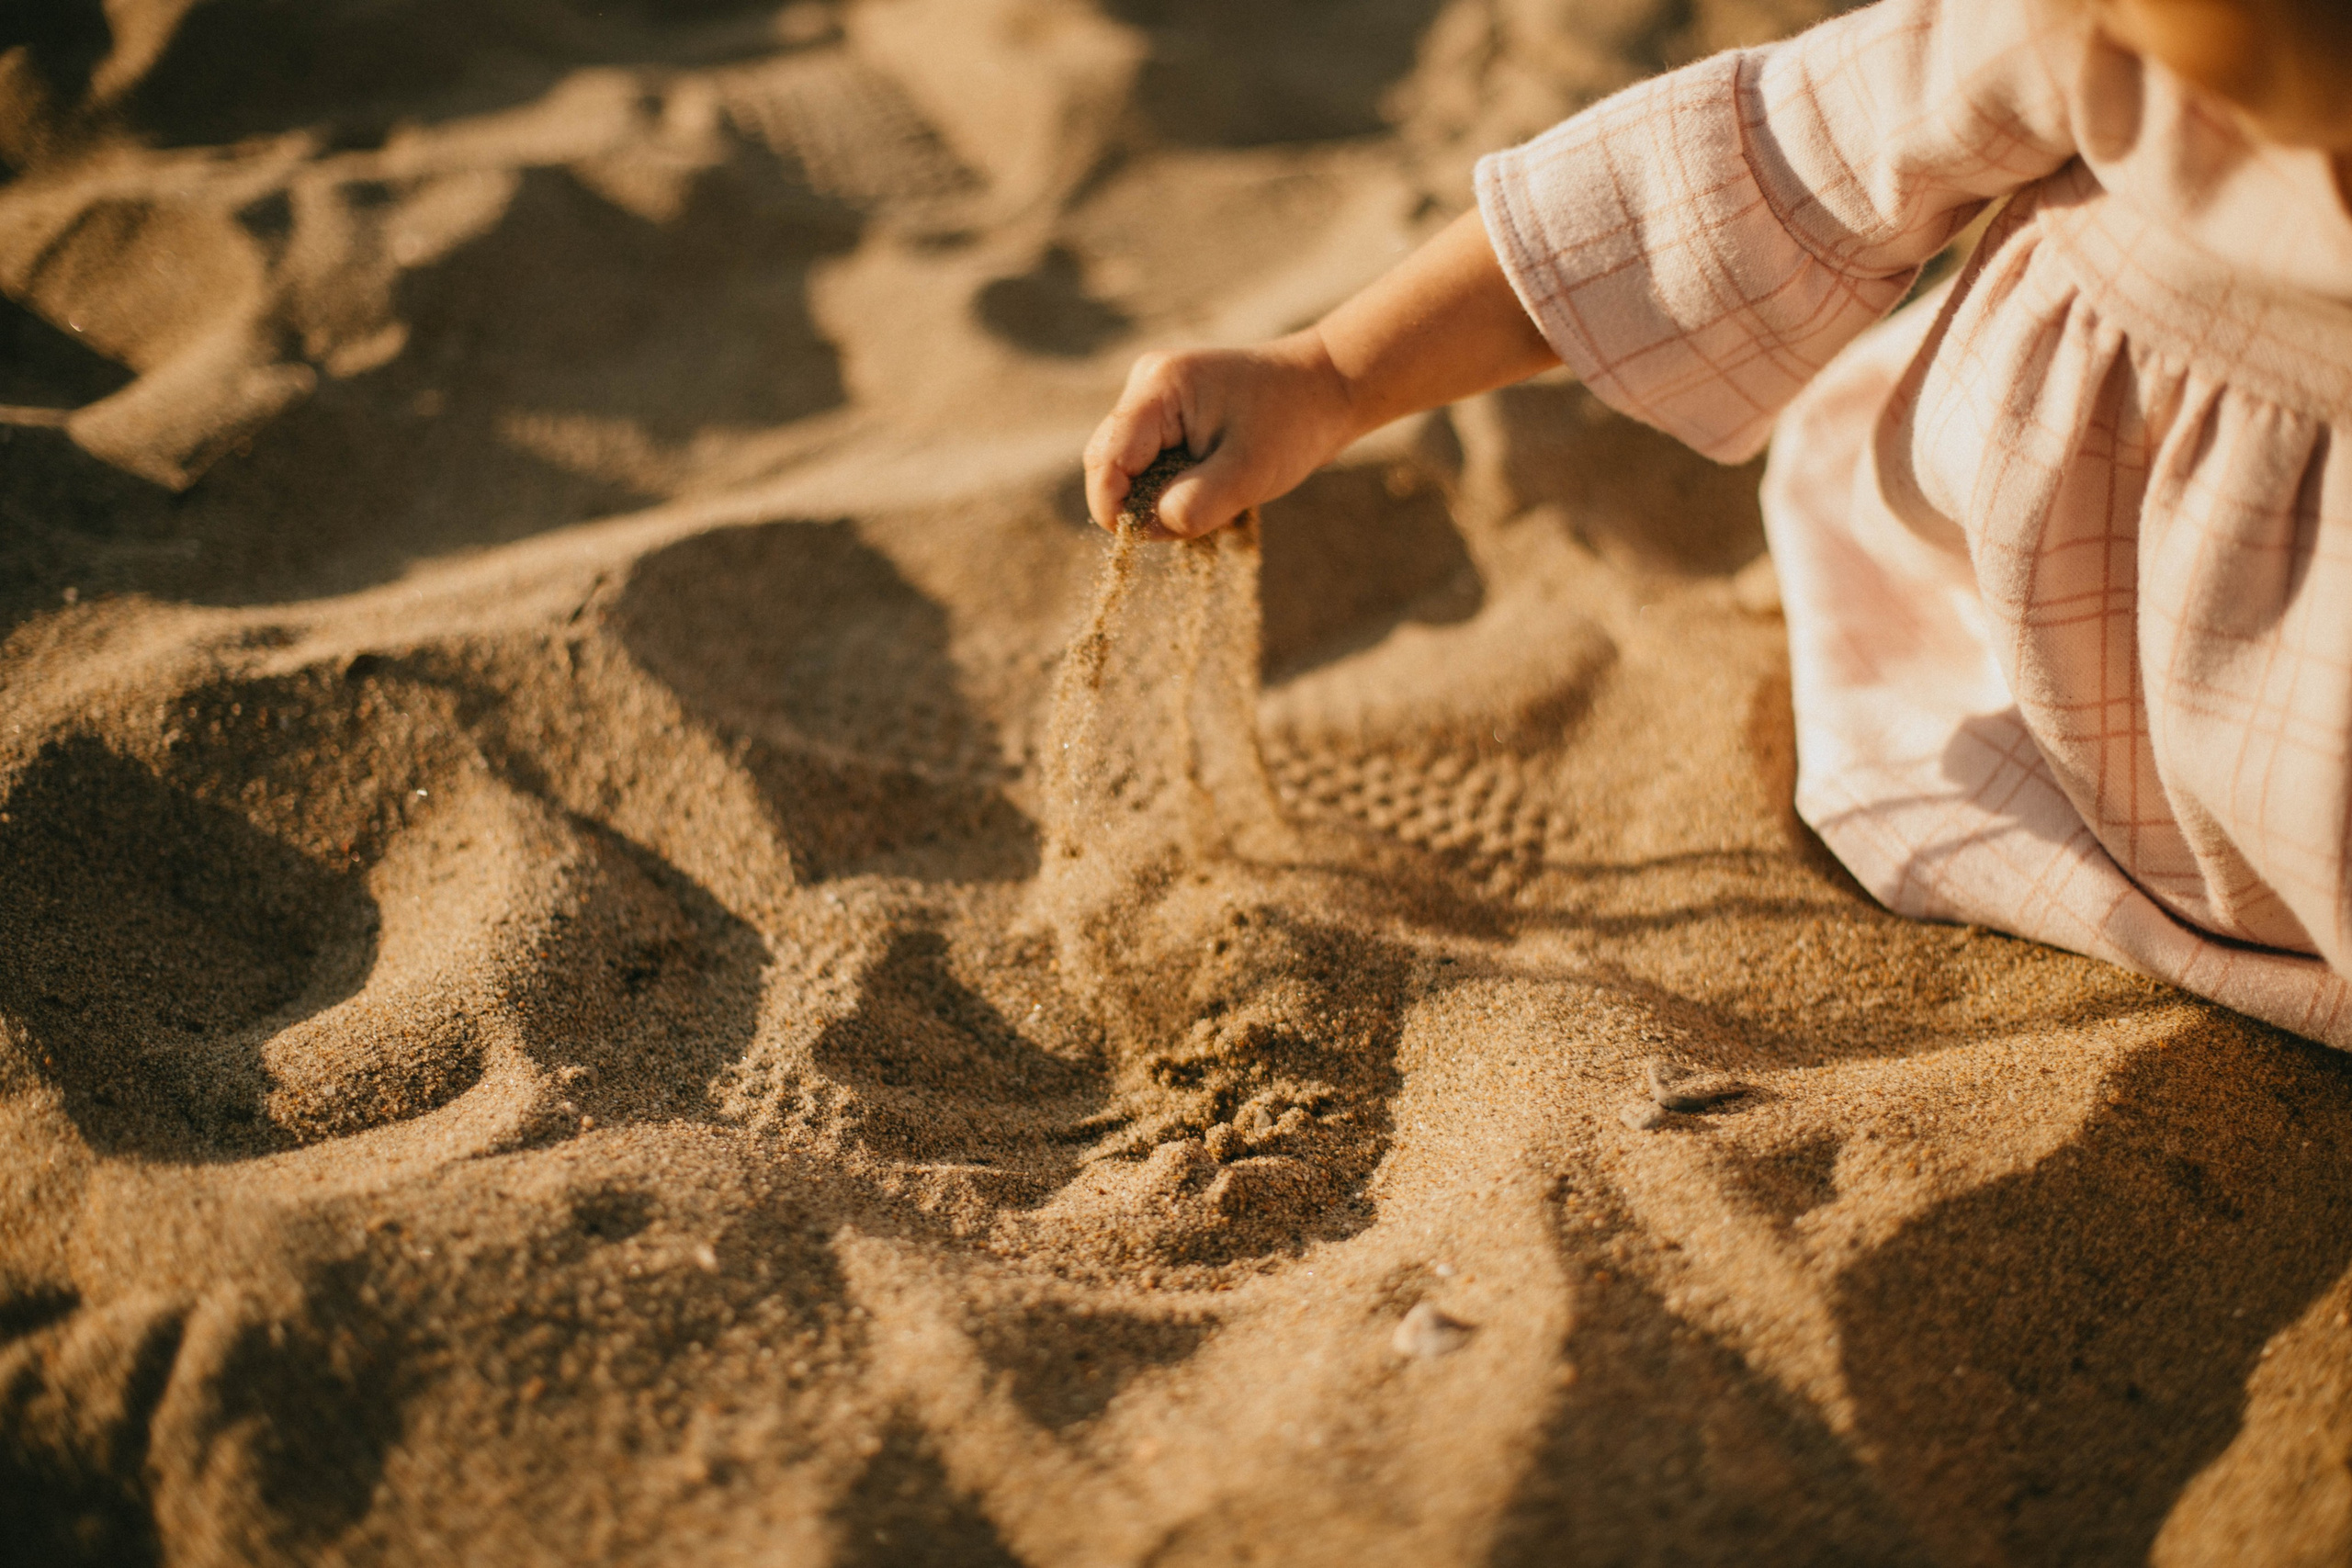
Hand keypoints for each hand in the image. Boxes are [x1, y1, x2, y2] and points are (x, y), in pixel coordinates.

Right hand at [1082, 331, 1356, 539]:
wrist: (1326, 389)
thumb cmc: (1292, 426)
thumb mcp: (1248, 473)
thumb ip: (1195, 504)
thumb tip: (1146, 527)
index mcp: (1159, 388)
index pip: (1106, 459)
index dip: (1114, 508)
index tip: (1150, 538)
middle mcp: (1146, 384)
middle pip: (1110, 462)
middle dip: (1141, 503)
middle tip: (1198, 517)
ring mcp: (1154, 397)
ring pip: (1130, 468)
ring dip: (1161, 497)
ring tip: (1216, 494)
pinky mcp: (1167, 413)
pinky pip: (1149, 463)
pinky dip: (1173, 486)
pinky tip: (1214, 482)